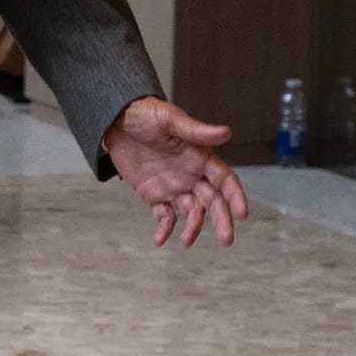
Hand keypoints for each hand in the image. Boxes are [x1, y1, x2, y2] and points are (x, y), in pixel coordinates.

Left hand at [101, 97, 248, 247]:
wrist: (114, 120)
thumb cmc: (145, 113)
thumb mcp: (169, 119)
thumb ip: (196, 130)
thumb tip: (226, 132)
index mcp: (200, 157)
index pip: (224, 180)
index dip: (235, 196)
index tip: (242, 214)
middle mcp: (191, 175)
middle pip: (213, 201)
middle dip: (221, 220)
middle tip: (227, 240)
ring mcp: (174, 186)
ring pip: (192, 212)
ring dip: (193, 228)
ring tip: (186, 241)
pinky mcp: (154, 194)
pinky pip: (164, 215)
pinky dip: (164, 228)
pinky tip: (160, 240)